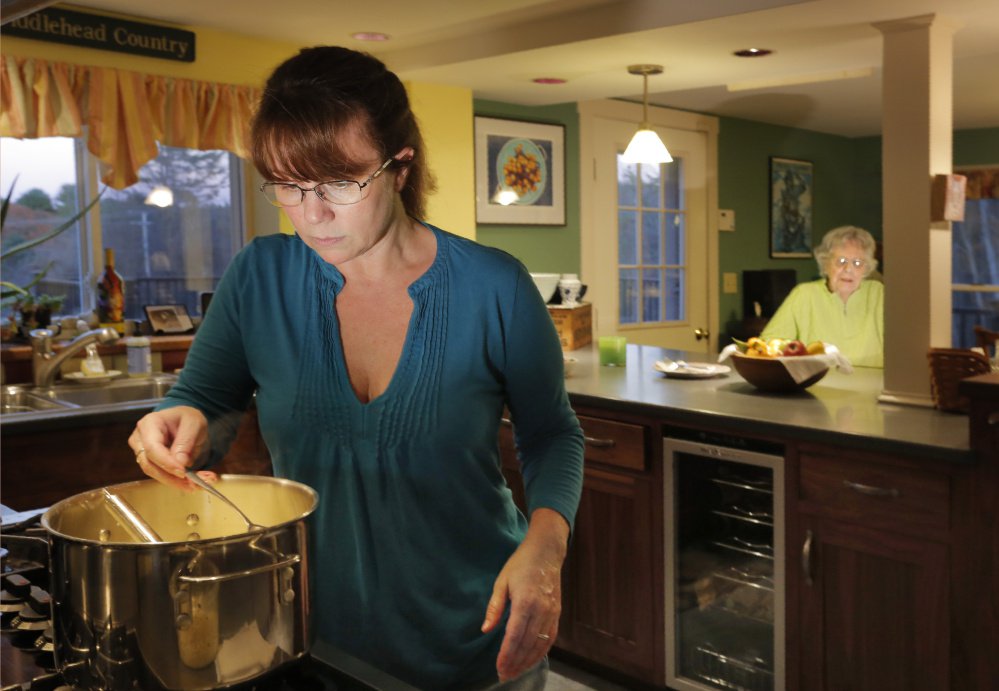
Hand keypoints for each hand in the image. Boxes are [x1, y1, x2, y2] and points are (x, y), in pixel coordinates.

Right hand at [129, 406, 207, 488]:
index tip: (183, 472)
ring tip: (198, 484)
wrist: (185, 421)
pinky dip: (177, 481)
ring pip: (155, 473)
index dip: (166, 462)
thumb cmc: (187, 418)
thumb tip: (180, 463)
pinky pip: (161, 475)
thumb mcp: (193, 423)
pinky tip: (193, 483)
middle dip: (172, 477)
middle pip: (150, 464)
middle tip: (195, 484)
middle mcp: (140, 439)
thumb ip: (186, 441)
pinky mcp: (149, 463)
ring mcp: (141, 452)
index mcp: (149, 424)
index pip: (152, 448)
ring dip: (177, 482)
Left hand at [481, 508, 568, 681]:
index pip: (515, 635)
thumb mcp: (502, 581)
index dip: (506, 654)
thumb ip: (495, 607)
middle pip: (528, 644)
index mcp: (525, 601)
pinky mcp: (557, 613)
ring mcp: (552, 612)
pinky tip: (532, 660)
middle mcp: (541, 609)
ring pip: (541, 644)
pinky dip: (541, 652)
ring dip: (528, 661)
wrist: (546, 551)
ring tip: (515, 672)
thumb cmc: (521, 564)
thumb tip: (486, 629)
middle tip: (504, 675)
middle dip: (516, 662)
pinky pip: (551, 638)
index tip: (498, 667)